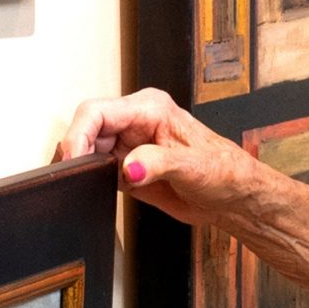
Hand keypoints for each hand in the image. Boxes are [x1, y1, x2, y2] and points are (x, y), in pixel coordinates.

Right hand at [56, 89, 252, 225]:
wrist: (234, 198)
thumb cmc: (226, 173)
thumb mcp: (194, 166)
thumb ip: (158, 163)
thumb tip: (129, 167)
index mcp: (151, 109)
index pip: (97, 112)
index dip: (78, 133)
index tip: (74, 158)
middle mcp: (135, 123)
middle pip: (85, 129)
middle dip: (76, 152)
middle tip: (76, 176)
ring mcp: (129, 146)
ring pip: (86, 150)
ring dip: (82, 166)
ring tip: (87, 183)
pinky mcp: (126, 168)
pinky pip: (95, 169)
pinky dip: (89, 179)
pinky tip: (96, 189)